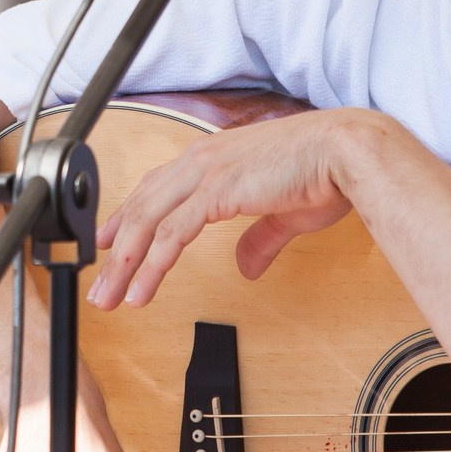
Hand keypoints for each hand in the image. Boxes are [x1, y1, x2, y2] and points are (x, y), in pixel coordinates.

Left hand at [89, 109, 384, 309]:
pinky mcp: (217, 191)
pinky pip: (172, 234)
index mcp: (214, 158)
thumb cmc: (327, 174)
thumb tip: (246, 266)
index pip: (157, 188)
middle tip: (100, 284)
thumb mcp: (285, 212)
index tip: (110, 242)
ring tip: (110, 297)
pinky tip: (141, 290)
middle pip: (143, 207)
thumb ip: (260, 238)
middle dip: (117, 249)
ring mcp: (207, 173)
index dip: (129, 217)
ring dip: (124, 264)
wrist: (350, 154)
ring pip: (148, 222)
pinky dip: (151, 264)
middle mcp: (202, 161)